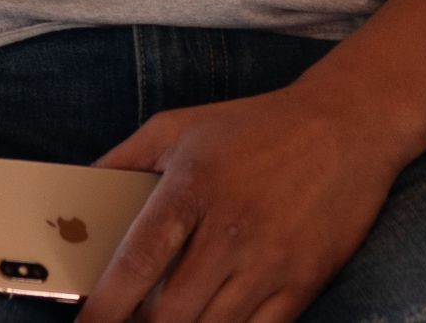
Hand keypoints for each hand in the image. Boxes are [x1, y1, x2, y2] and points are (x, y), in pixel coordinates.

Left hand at [85, 76, 412, 322]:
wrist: (350, 124)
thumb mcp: (179, 126)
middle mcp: (231, 230)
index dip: (103, 309)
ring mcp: (270, 261)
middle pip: (169, 314)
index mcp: (193, 187)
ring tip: (168, 321)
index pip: (137, 264)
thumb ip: (121, 162)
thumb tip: (75, 204)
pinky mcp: (303, 283)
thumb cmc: (256, 126)